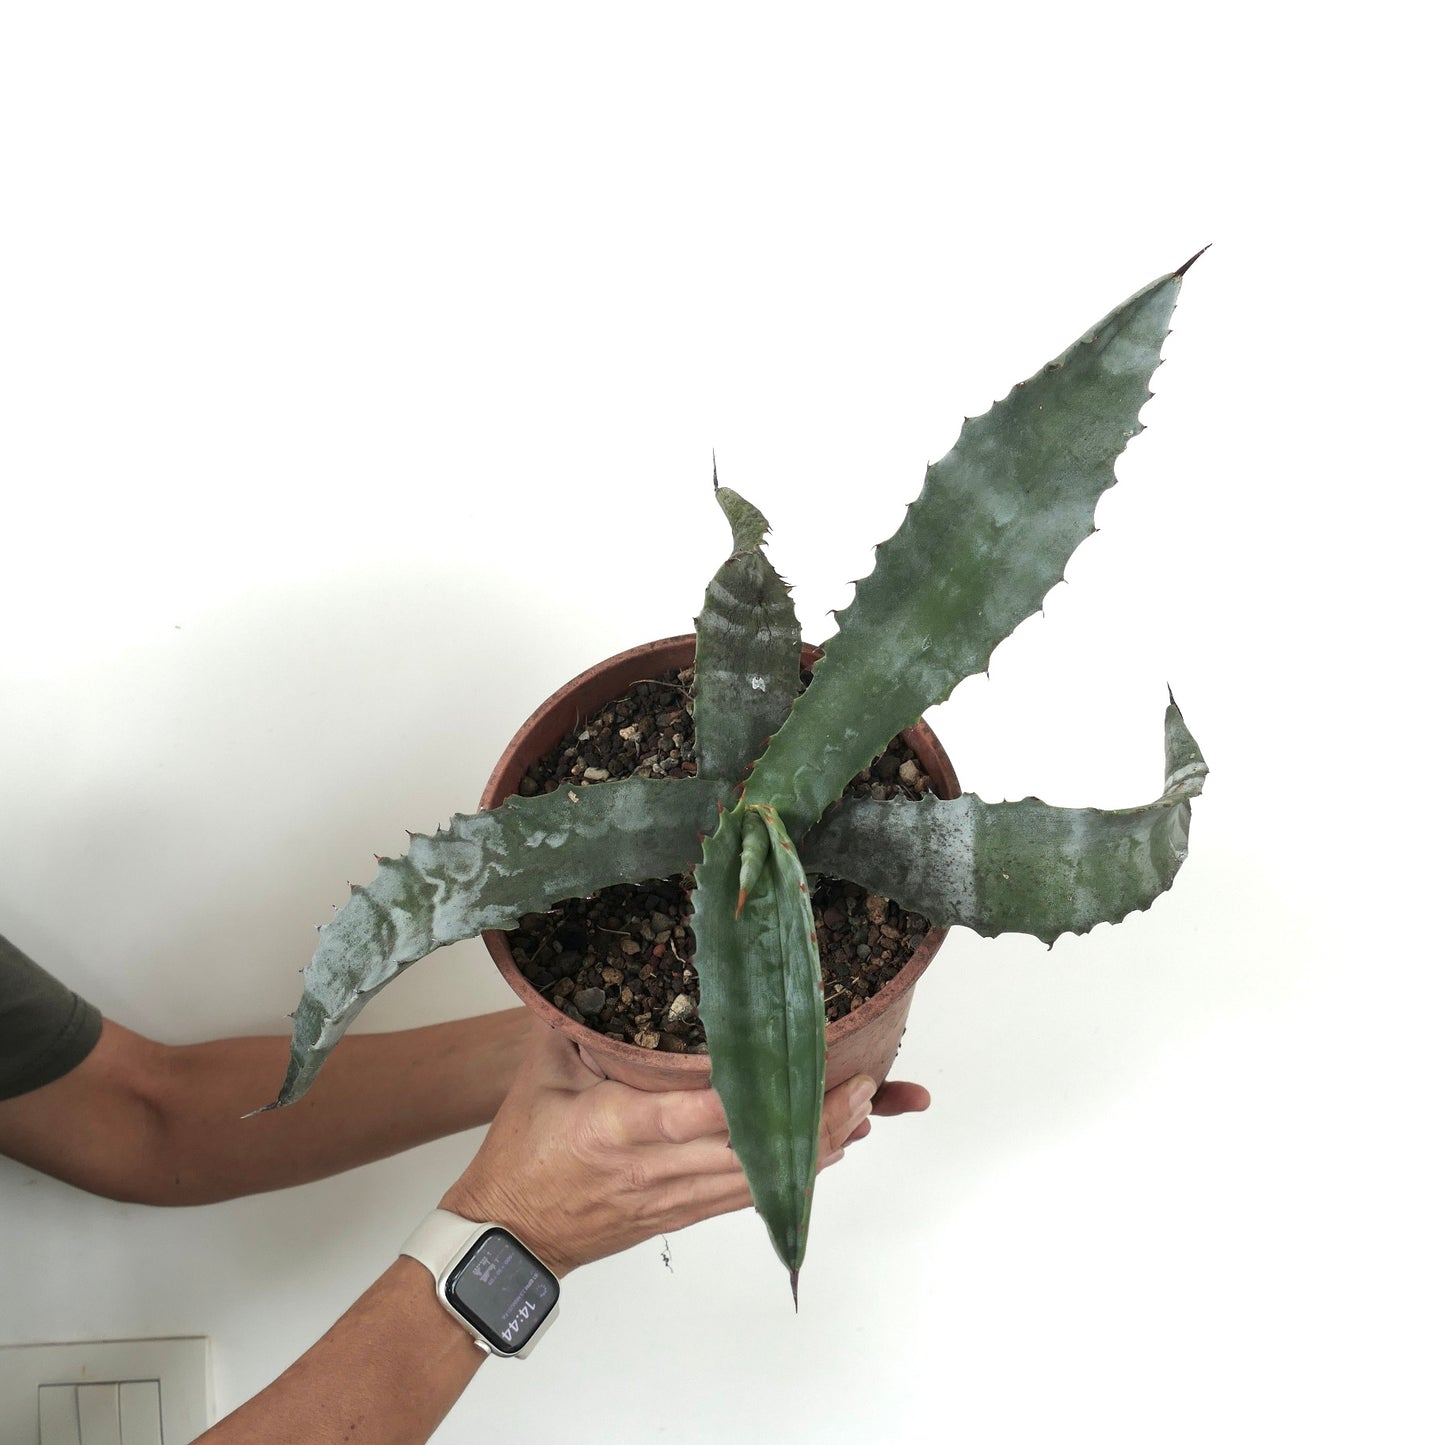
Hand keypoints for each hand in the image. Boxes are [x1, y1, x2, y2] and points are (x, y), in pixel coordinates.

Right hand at [438, 1022, 926, 1274]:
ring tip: (862, 1109)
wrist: (511, 1233)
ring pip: (759, 1178)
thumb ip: (576, 1019)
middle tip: (861, 1086)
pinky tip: (830, 1149)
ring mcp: (674, 1196)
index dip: (750, 1099)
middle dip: (810, 1121)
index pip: (694, 1114)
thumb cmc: (523, 1151)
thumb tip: (600, 959)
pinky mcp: (684, 1213)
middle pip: (747, 1152)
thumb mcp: (540, 1072)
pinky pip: (748, 1196)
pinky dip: (794, 1174)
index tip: (795, 1071)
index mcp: (616, 1127)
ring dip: (815, 1147)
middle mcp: (656, 1168)